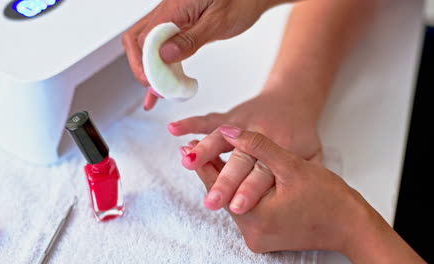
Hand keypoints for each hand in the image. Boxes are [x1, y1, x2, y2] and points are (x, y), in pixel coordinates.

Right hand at [122, 0, 281, 109]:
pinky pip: (161, 45)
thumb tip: (164, 55)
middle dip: (141, 67)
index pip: (145, 38)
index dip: (146, 65)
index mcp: (174, 6)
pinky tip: (162, 83)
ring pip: (146, 44)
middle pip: (137, 40)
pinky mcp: (179, 25)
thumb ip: (190, 40)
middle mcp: (167, 10)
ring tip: (156, 94)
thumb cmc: (241, 2)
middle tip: (155, 89)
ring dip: (148, 69)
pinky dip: (160, 64)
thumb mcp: (218, 23)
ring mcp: (171, 17)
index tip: (156, 85)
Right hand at [173, 90, 321, 212]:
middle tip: (210, 202)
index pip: (264, 173)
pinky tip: (173, 129)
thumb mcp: (315, 154)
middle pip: (240, 161)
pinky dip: (191, 123)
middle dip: (225, 181)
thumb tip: (299, 203)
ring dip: (203, 151)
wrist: (295, 96)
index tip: (237, 208)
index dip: (251, 190)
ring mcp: (244, 123)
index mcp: (282, 149)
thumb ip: (308, 175)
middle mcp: (261, 135)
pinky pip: (210, 119)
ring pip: (221, 138)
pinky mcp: (231, 116)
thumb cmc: (303, 132)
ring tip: (186, 163)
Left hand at [181, 126, 360, 252]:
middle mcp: (251, 233)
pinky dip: (237, 190)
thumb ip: (258, 146)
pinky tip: (232, 175)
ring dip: (223, 180)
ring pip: (232, 202)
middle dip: (209, 170)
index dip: (201, 162)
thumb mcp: (291, 165)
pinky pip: (244, 210)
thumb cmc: (328, 197)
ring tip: (210, 158)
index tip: (186, 147)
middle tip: (190, 151)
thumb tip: (228, 132)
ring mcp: (258, 238)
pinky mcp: (265, 238)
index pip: (218, 184)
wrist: (351, 225)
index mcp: (255, 217)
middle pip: (222, 194)